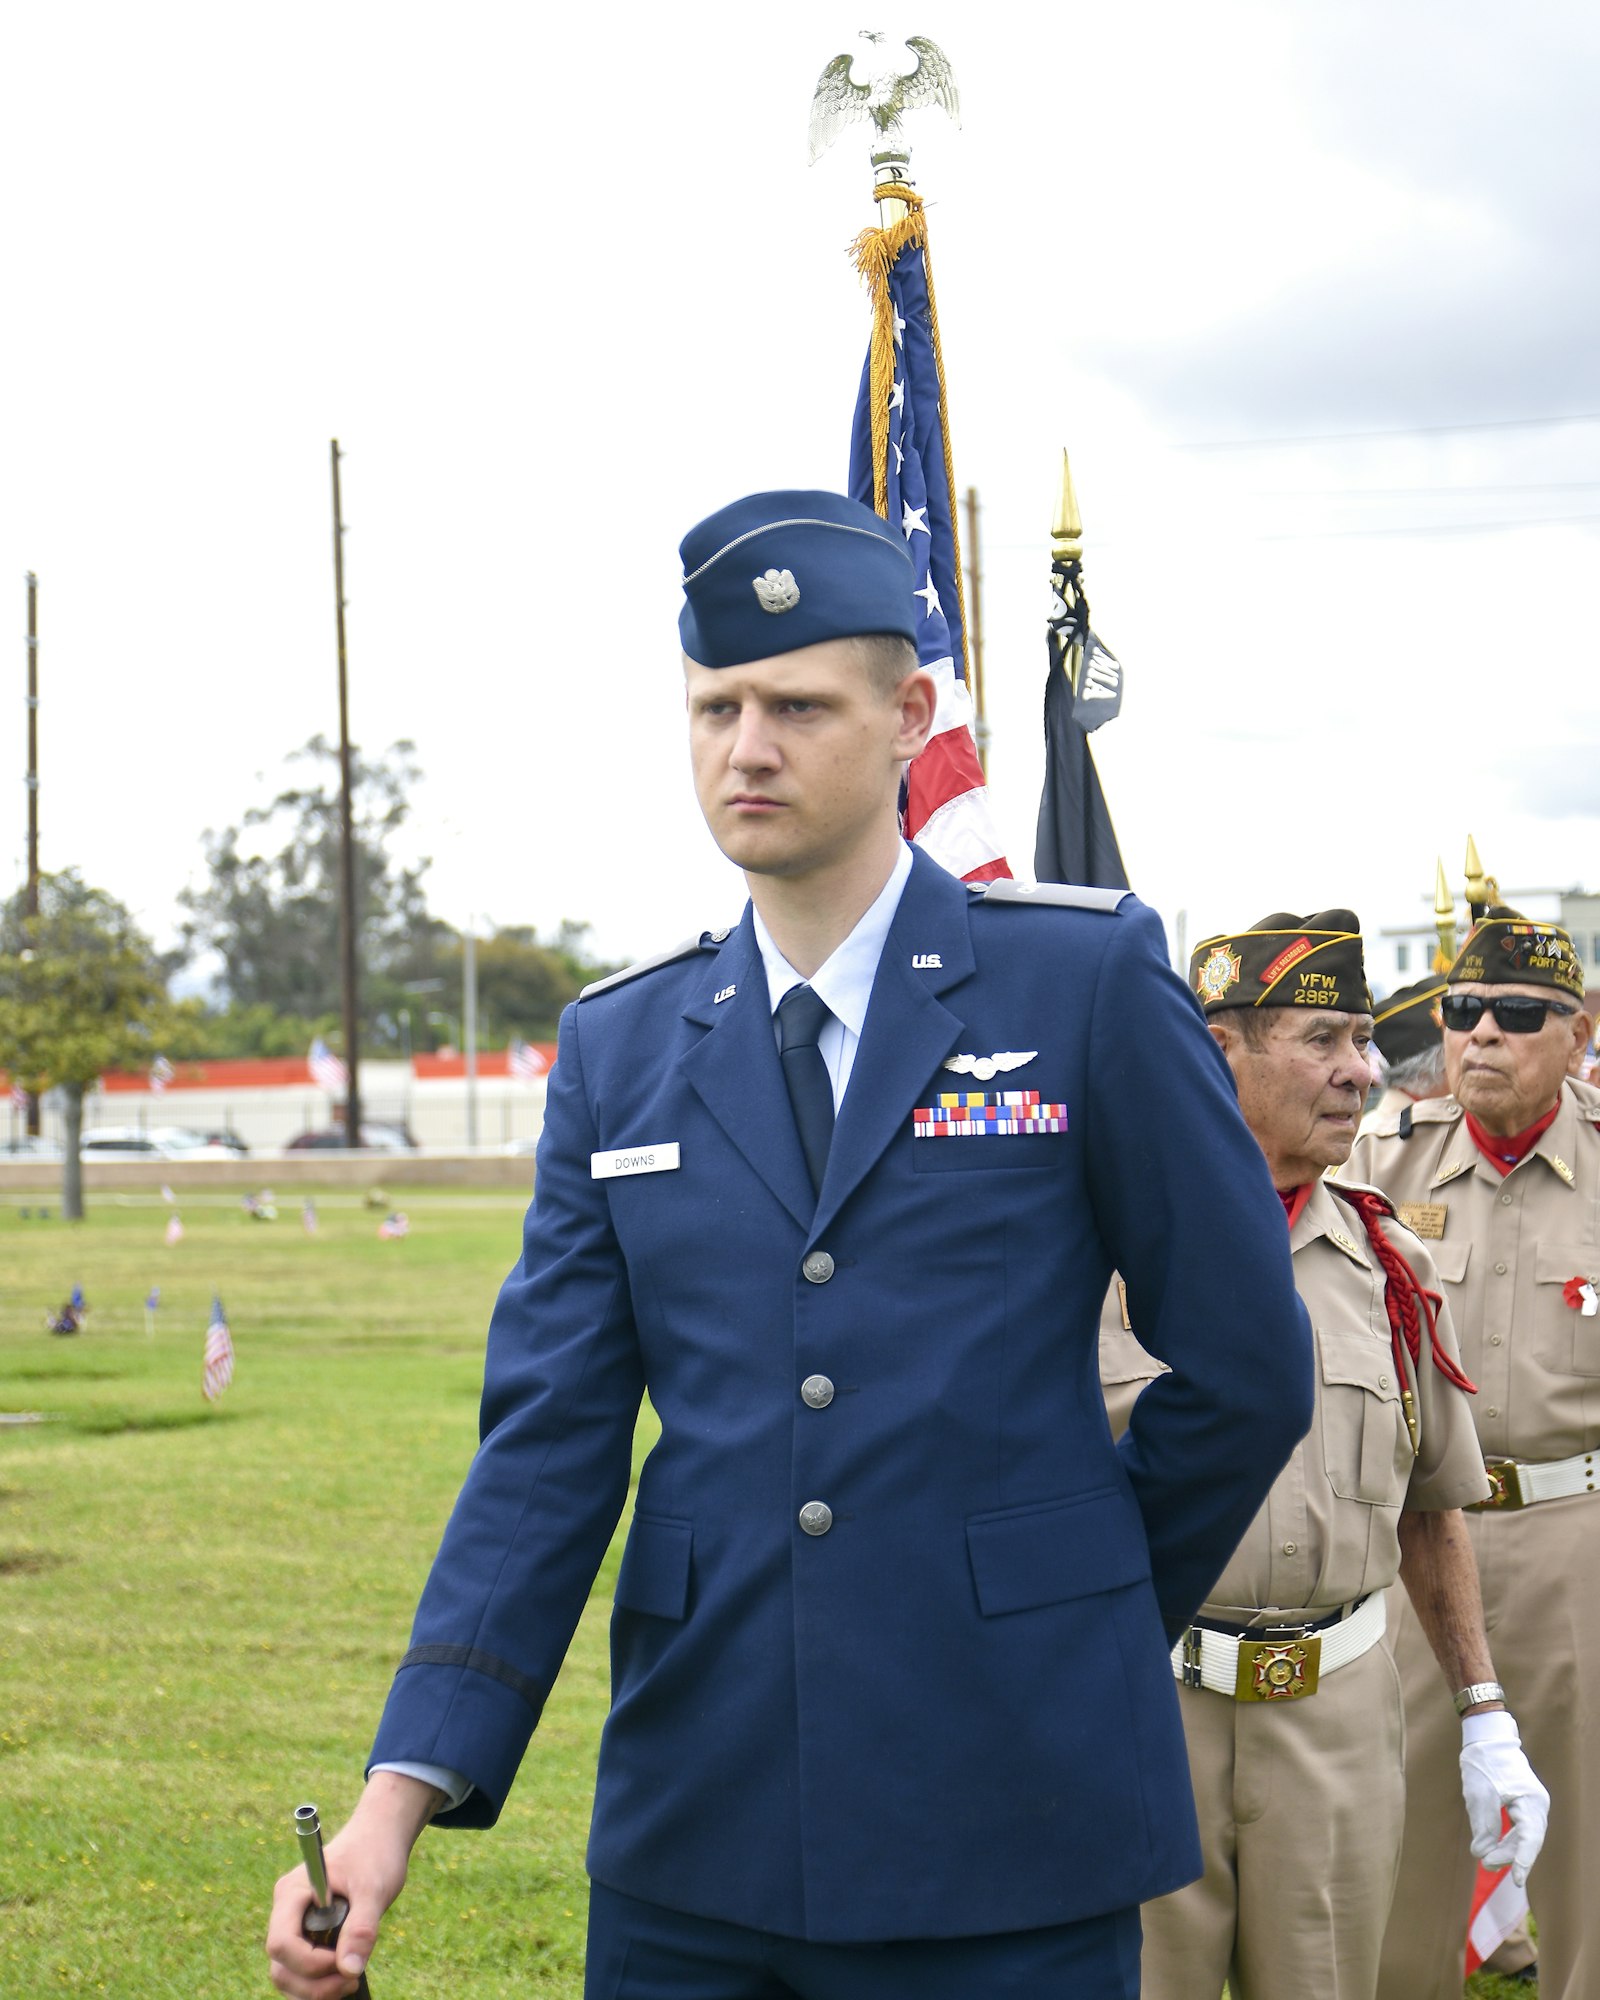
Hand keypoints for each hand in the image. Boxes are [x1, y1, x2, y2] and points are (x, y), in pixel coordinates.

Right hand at [266, 1773, 440, 1997]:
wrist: (378, 1839)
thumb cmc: (374, 1855)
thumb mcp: (373, 1888)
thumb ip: (361, 1927)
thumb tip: (350, 1970)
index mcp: (291, 1893)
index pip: (281, 1942)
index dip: (308, 1963)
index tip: (343, 1961)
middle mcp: (285, 1913)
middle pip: (281, 1967)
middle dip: (313, 1984)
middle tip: (352, 1980)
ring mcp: (294, 1927)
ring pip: (287, 1976)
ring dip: (316, 1990)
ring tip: (352, 1980)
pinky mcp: (306, 1938)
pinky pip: (300, 1973)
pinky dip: (319, 1984)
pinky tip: (346, 1977)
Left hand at [1459, 1711, 1549, 1888]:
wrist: (1488, 1738)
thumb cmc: (1483, 1763)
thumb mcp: (1479, 1794)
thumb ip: (1484, 1826)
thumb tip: (1482, 1854)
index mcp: (1531, 1800)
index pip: (1531, 1838)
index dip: (1523, 1860)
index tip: (1516, 1879)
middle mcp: (1537, 1804)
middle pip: (1528, 1839)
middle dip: (1509, 1855)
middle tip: (1486, 1864)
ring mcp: (1533, 1804)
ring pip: (1524, 1836)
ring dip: (1507, 1849)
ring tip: (1487, 1861)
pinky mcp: (1524, 1803)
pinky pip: (1520, 1828)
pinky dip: (1508, 1839)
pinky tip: (1496, 1849)